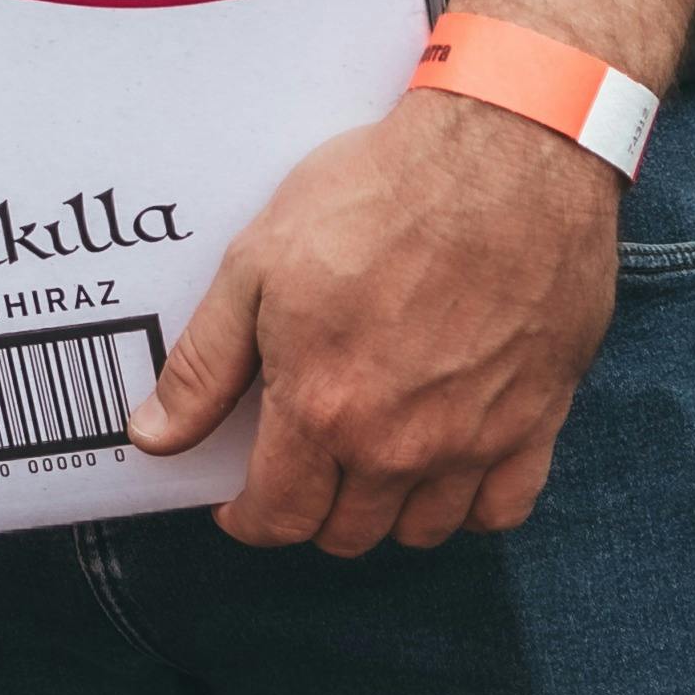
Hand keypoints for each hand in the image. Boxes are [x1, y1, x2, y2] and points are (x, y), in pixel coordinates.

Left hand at [132, 86, 617, 552]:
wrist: (503, 161)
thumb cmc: (377, 198)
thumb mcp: (257, 265)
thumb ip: (204, 364)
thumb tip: (155, 436)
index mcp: (323, 408)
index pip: (278, 515)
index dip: (248, 519)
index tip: (238, 502)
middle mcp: (401, 445)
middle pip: (346, 532)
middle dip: (309, 513)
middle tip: (299, 467)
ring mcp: (476, 440)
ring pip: (421, 531)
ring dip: (384, 513)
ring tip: (364, 465)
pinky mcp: (539, 422)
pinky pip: (501, 510)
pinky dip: (469, 506)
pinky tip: (445, 466)